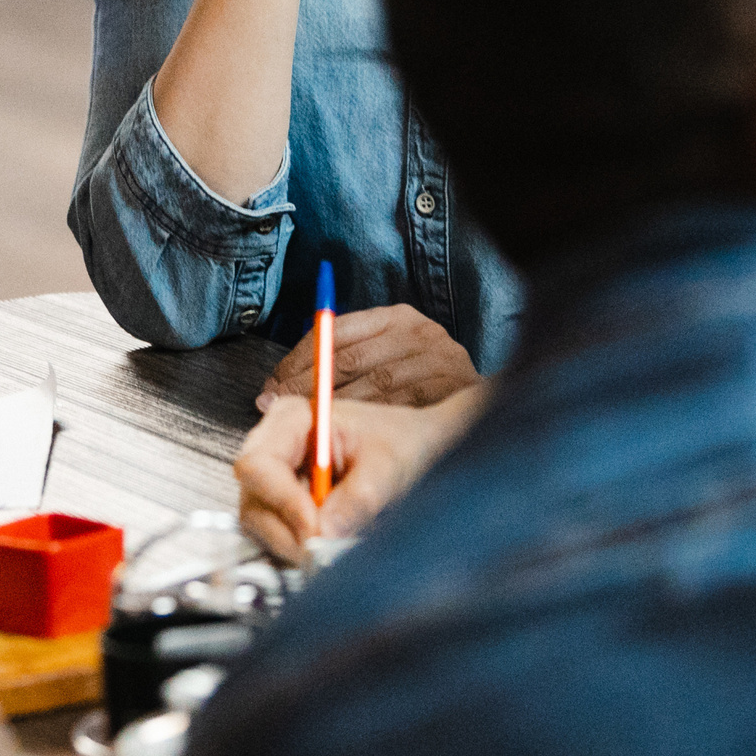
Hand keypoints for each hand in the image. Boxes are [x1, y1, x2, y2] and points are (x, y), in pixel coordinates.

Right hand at [234, 387, 483, 562]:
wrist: (420, 447)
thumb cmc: (404, 441)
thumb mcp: (389, 465)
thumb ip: (358, 498)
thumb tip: (325, 534)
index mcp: (292, 420)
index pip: (257, 465)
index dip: (281, 501)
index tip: (314, 529)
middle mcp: (276, 449)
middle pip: (253, 501)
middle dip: (288, 532)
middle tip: (326, 552)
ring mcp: (277, 481)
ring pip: (261, 525)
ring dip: (296, 544)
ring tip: (339, 544)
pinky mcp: (285, 509)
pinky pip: (278, 537)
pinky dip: (302, 549)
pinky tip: (333, 543)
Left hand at [256, 303, 477, 409]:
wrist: (485, 406)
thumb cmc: (419, 384)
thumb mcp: (383, 360)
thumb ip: (340, 365)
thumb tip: (276, 392)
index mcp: (395, 317)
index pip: (335, 332)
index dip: (297, 360)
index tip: (271, 387)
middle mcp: (419, 332)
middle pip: (351, 359)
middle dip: (308, 388)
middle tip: (278, 410)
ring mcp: (438, 359)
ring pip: (375, 386)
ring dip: (337, 411)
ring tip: (310, 430)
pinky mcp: (451, 388)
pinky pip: (402, 408)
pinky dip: (373, 425)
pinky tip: (351, 438)